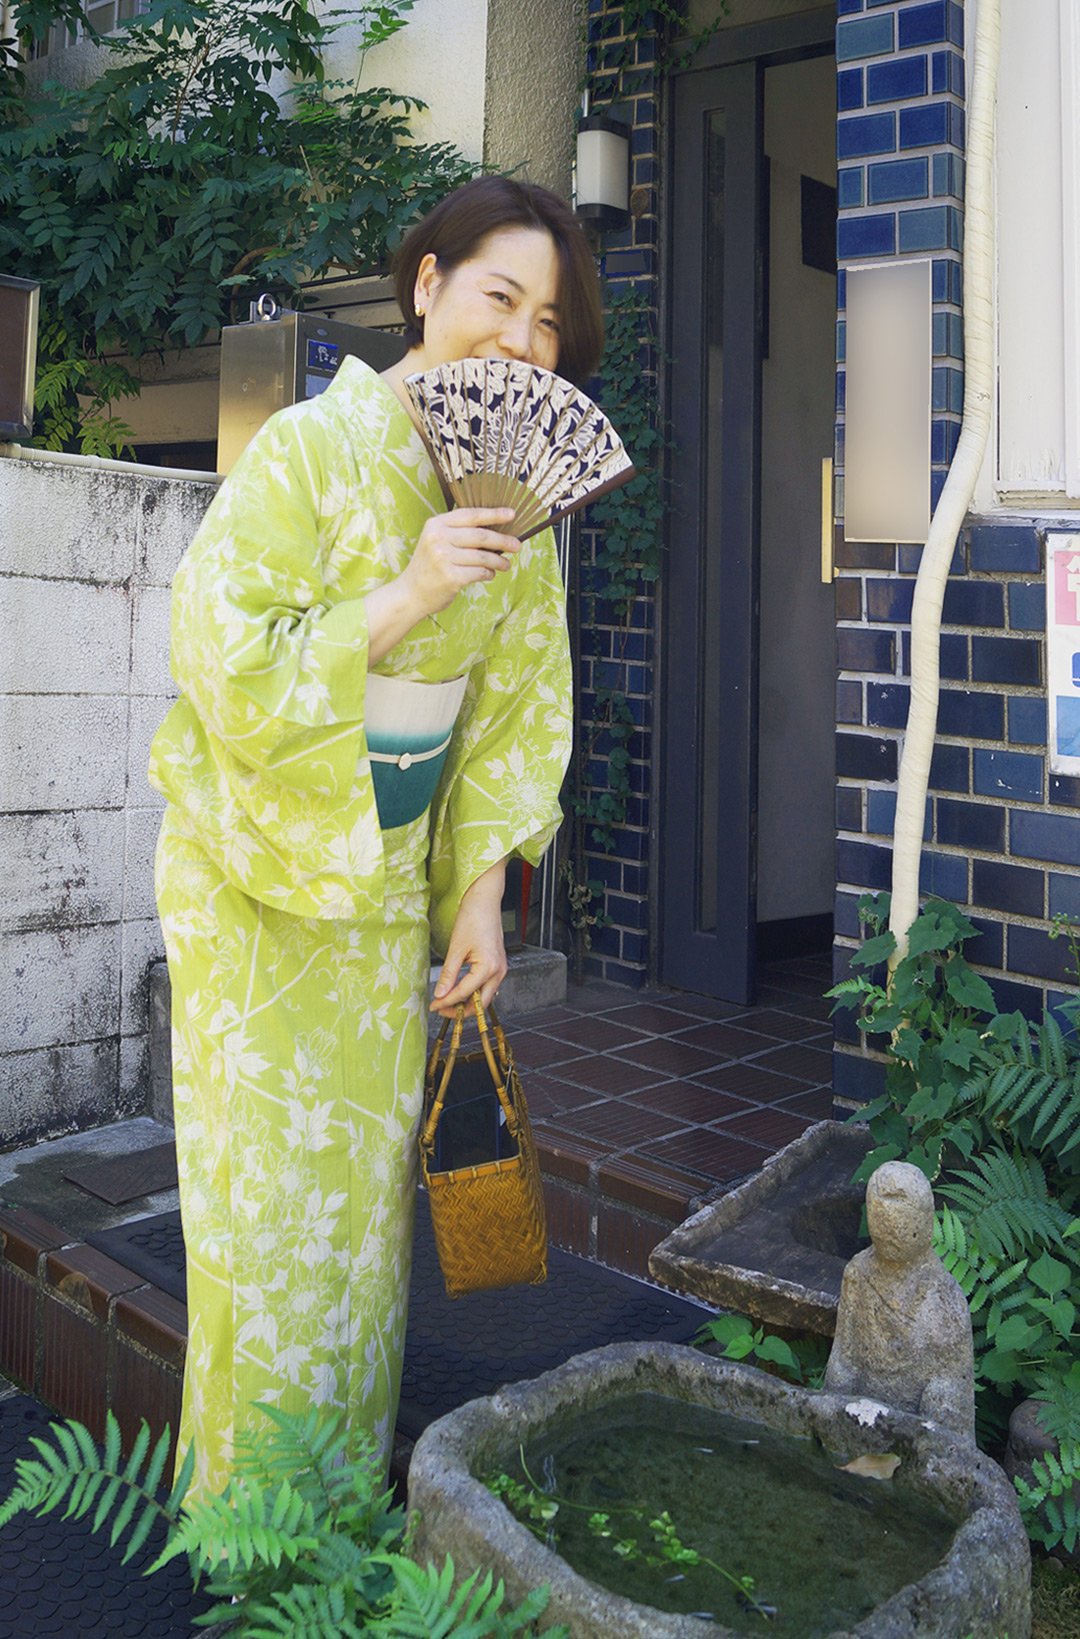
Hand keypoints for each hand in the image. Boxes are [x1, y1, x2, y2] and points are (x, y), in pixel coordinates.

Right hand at [401, 507, 520, 615]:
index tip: (512, 514)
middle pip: (480, 536)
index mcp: (436, 524)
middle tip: (517, 545)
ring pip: (483, 556)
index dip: (493, 514)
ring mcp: (443, 558)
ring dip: (499, 561)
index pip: (470, 515)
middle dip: (503, 541)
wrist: (411, 593)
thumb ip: (459, 532)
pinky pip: (480, 572)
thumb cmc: (429, 567)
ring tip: (506, 564)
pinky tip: (490, 574)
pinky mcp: (451, 577)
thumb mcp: (437, 541)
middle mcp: (438, 538)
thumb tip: (496, 530)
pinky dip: (488, 574)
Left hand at [430, 864, 507, 1016]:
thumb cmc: (473, 918)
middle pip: (480, 1003)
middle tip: (441, 1010)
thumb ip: (449, 974)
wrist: (485, 900)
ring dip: (467, 1002)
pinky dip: (473, 991)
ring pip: (485, 996)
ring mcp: (500, 968)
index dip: (447, 1002)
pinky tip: (460, 990)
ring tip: (448, 1002)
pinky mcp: (498, 964)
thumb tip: (440, 994)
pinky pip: (487, 985)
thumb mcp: (456, 948)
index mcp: (488, 967)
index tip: (433, 1006)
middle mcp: (499, 971)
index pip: (464, 993)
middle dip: (460, 1010)